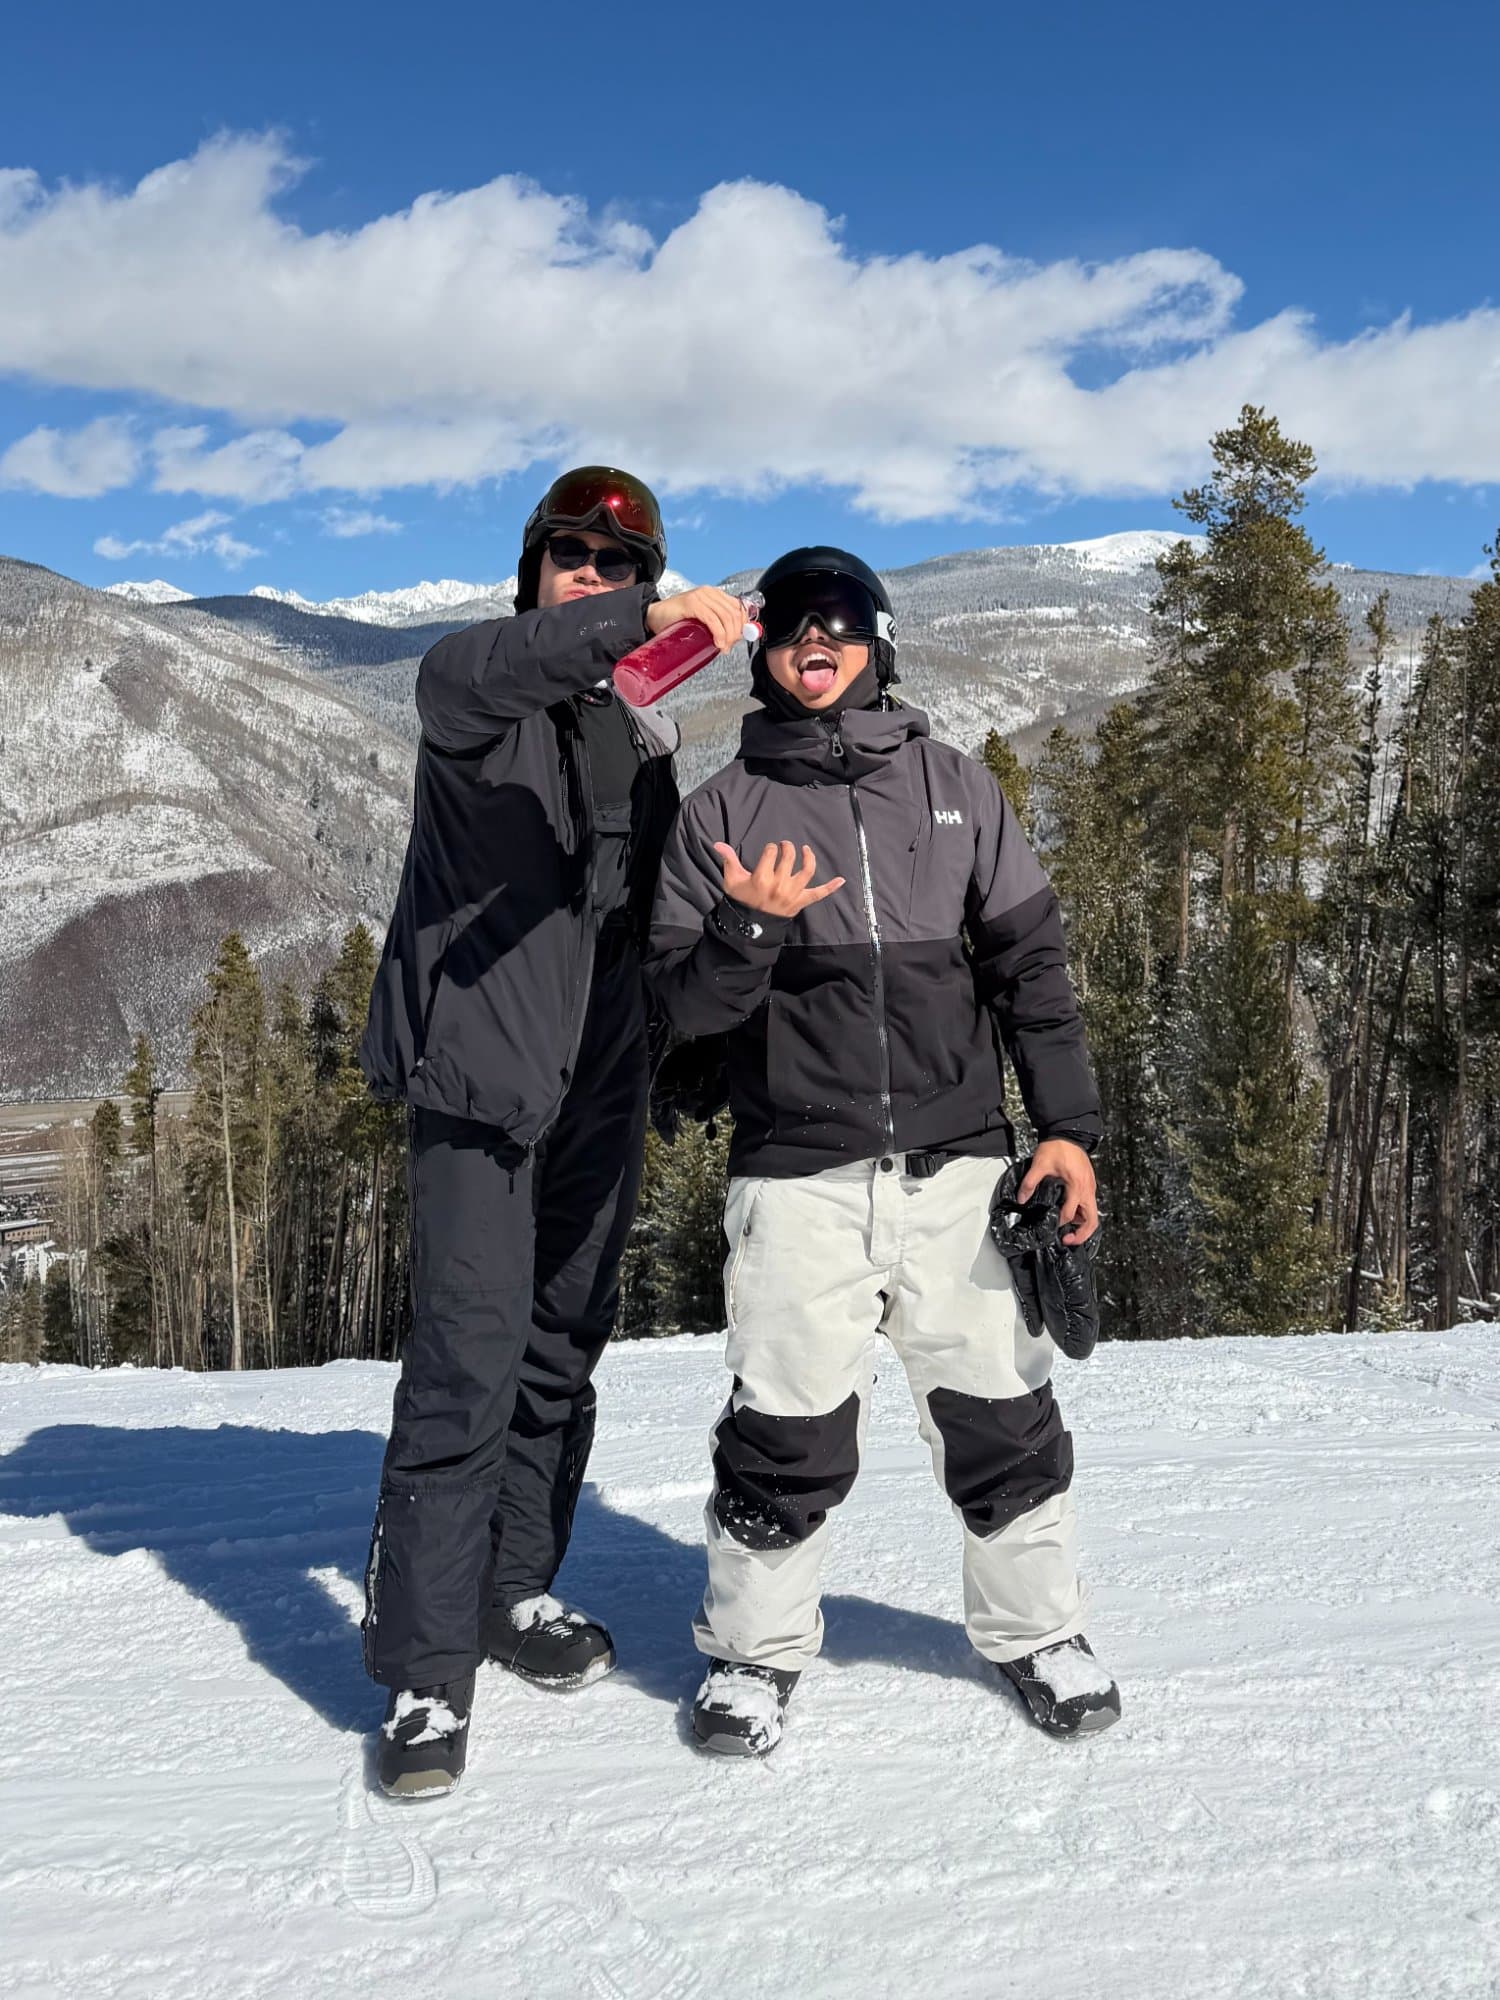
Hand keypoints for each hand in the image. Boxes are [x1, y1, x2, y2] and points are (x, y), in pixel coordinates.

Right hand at [646, 587, 748, 656]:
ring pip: (726, 617)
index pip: (739, 607)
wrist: (652, 617)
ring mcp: (700, 596)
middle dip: (735, 633)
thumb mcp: (701, 621)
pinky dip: (719, 633)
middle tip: (728, 647)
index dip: (743, 625)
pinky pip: (712, 619)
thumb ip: (716, 624)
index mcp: (714, 594)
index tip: (737, 639)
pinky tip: (718, 643)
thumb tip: (734, 638)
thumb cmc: (675, 621)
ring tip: (722, 648)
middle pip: (734, 613)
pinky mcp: (691, 603)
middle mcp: (709, 592)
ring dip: (728, 636)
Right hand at [713, 841, 844, 918]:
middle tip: (784, 847)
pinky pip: (819, 894)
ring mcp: (792, 893)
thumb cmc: (741, 900)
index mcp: (761, 878)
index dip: (770, 848)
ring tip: (805, 850)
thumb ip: (728, 860)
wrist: (750, 925)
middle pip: (789, 857)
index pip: (770, 852)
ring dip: (808, 857)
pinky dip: (831, 887)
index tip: (768, 851)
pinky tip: (841, 880)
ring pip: (807, 870)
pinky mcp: (801, 902)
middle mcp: (779, 884)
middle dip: (787, 847)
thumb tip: (718, 843)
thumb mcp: (732, 880)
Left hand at [1018, 1140, 1097, 1245]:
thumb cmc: (1057, 1147)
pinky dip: (1082, 1214)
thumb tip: (1021, 1198)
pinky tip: (1069, 1214)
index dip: (1060, 1224)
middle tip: (1068, 1240)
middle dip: (1081, 1234)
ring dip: (1082, 1225)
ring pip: (1092, 1214)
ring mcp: (1090, 1187)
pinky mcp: (1089, 1184)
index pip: (1070, 1214)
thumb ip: (1030, 1183)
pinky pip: (1089, 1204)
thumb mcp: (1040, 1164)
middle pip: (1092, 1221)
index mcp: (1076, 1186)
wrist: (1068, 1132)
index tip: (1052, 1229)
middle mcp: (1087, 1189)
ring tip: (1068, 1230)